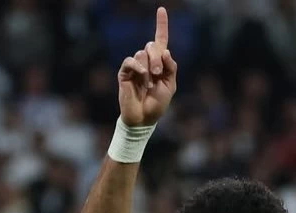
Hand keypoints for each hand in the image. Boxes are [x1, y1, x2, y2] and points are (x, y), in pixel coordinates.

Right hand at [117, 7, 176, 126]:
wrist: (144, 118)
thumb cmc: (158, 103)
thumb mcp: (170, 85)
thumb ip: (171, 68)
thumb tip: (165, 50)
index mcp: (160, 63)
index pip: (161, 40)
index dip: (161, 25)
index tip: (162, 9)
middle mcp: (147, 61)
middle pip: (153, 46)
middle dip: (158, 59)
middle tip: (158, 75)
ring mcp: (135, 66)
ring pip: (143, 53)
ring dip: (149, 68)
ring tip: (149, 83)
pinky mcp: (125, 72)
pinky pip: (131, 60)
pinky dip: (138, 67)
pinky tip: (142, 76)